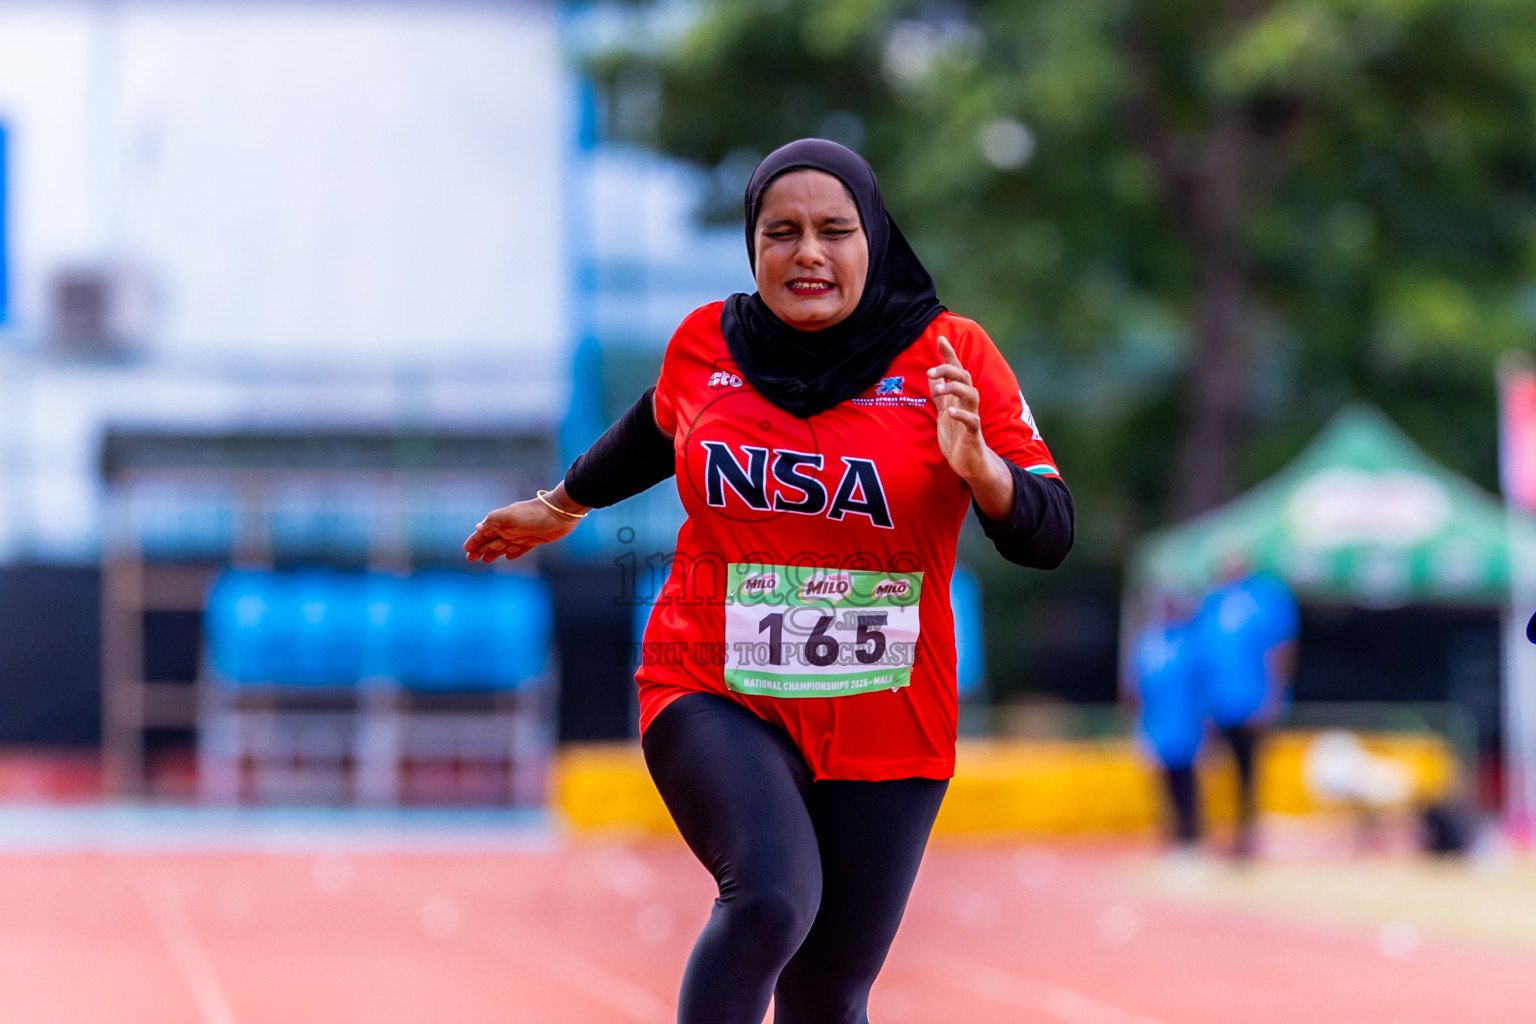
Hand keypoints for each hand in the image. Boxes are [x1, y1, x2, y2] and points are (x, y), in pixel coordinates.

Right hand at [463, 484, 586, 562]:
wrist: (560, 512)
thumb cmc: (534, 513)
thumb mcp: (509, 516)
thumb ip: (493, 521)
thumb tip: (477, 528)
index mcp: (501, 522)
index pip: (483, 534)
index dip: (474, 542)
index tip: (466, 550)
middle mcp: (510, 529)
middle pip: (491, 542)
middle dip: (480, 550)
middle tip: (471, 559)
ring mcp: (522, 535)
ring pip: (503, 546)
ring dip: (493, 552)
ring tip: (485, 560)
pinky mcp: (534, 540)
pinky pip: (520, 549)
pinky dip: (513, 553)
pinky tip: (508, 557)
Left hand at [927, 336, 1013, 519]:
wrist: (969, 463)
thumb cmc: (957, 436)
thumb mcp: (944, 412)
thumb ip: (940, 394)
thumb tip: (933, 376)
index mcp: (959, 397)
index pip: (956, 370)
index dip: (949, 354)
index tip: (940, 338)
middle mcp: (967, 403)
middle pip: (964, 377)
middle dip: (948, 369)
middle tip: (930, 371)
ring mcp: (972, 417)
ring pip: (970, 394)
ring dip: (955, 388)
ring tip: (939, 389)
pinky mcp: (973, 434)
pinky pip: (971, 421)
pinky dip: (961, 415)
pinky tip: (950, 411)